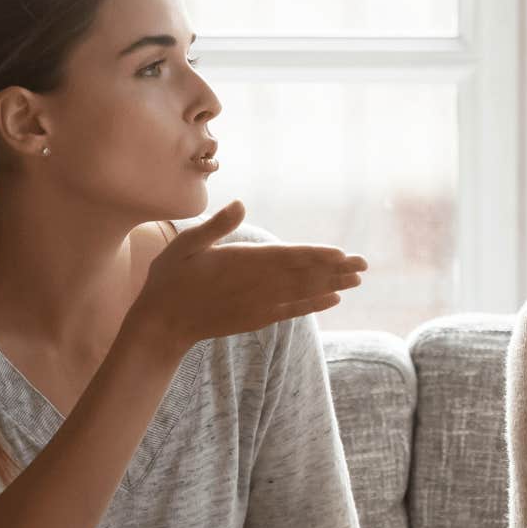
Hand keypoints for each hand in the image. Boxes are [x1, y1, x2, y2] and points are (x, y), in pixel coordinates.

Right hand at [129, 200, 368, 350]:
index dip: (315, 255)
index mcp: (241, 262)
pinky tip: (333, 300)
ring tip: (356, 280)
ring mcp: (258, 304)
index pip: (286, 257)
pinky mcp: (256, 319)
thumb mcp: (186, 245)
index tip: (340, 253)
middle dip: (335, 269)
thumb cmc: (171, 278)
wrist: (162, 324)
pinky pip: (292, 311)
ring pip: (302, 292)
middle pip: (302, 275)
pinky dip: (313, 305)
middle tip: (364, 265)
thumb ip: (216, 226)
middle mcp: (255, 285)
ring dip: (331, 285)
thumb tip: (240, 203)